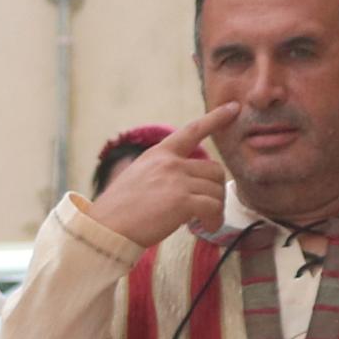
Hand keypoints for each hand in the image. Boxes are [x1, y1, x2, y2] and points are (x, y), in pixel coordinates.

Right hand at [82, 105, 230, 251]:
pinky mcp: (182, 202)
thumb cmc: (118, 211)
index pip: (192, 131)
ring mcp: (176, 181)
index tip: (233, 109)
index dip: (215, 119)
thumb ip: (162, 173)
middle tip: (206, 209)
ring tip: (204, 222)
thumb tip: (186, 184)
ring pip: (216, 190)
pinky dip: (213, 220)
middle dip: (215, 190)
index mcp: (158, 154)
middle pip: (213, 169)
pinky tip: (205, 228)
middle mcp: (170, 163)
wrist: (105, 229)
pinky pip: (212, 208)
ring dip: (216, 208)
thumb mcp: (137, 178)